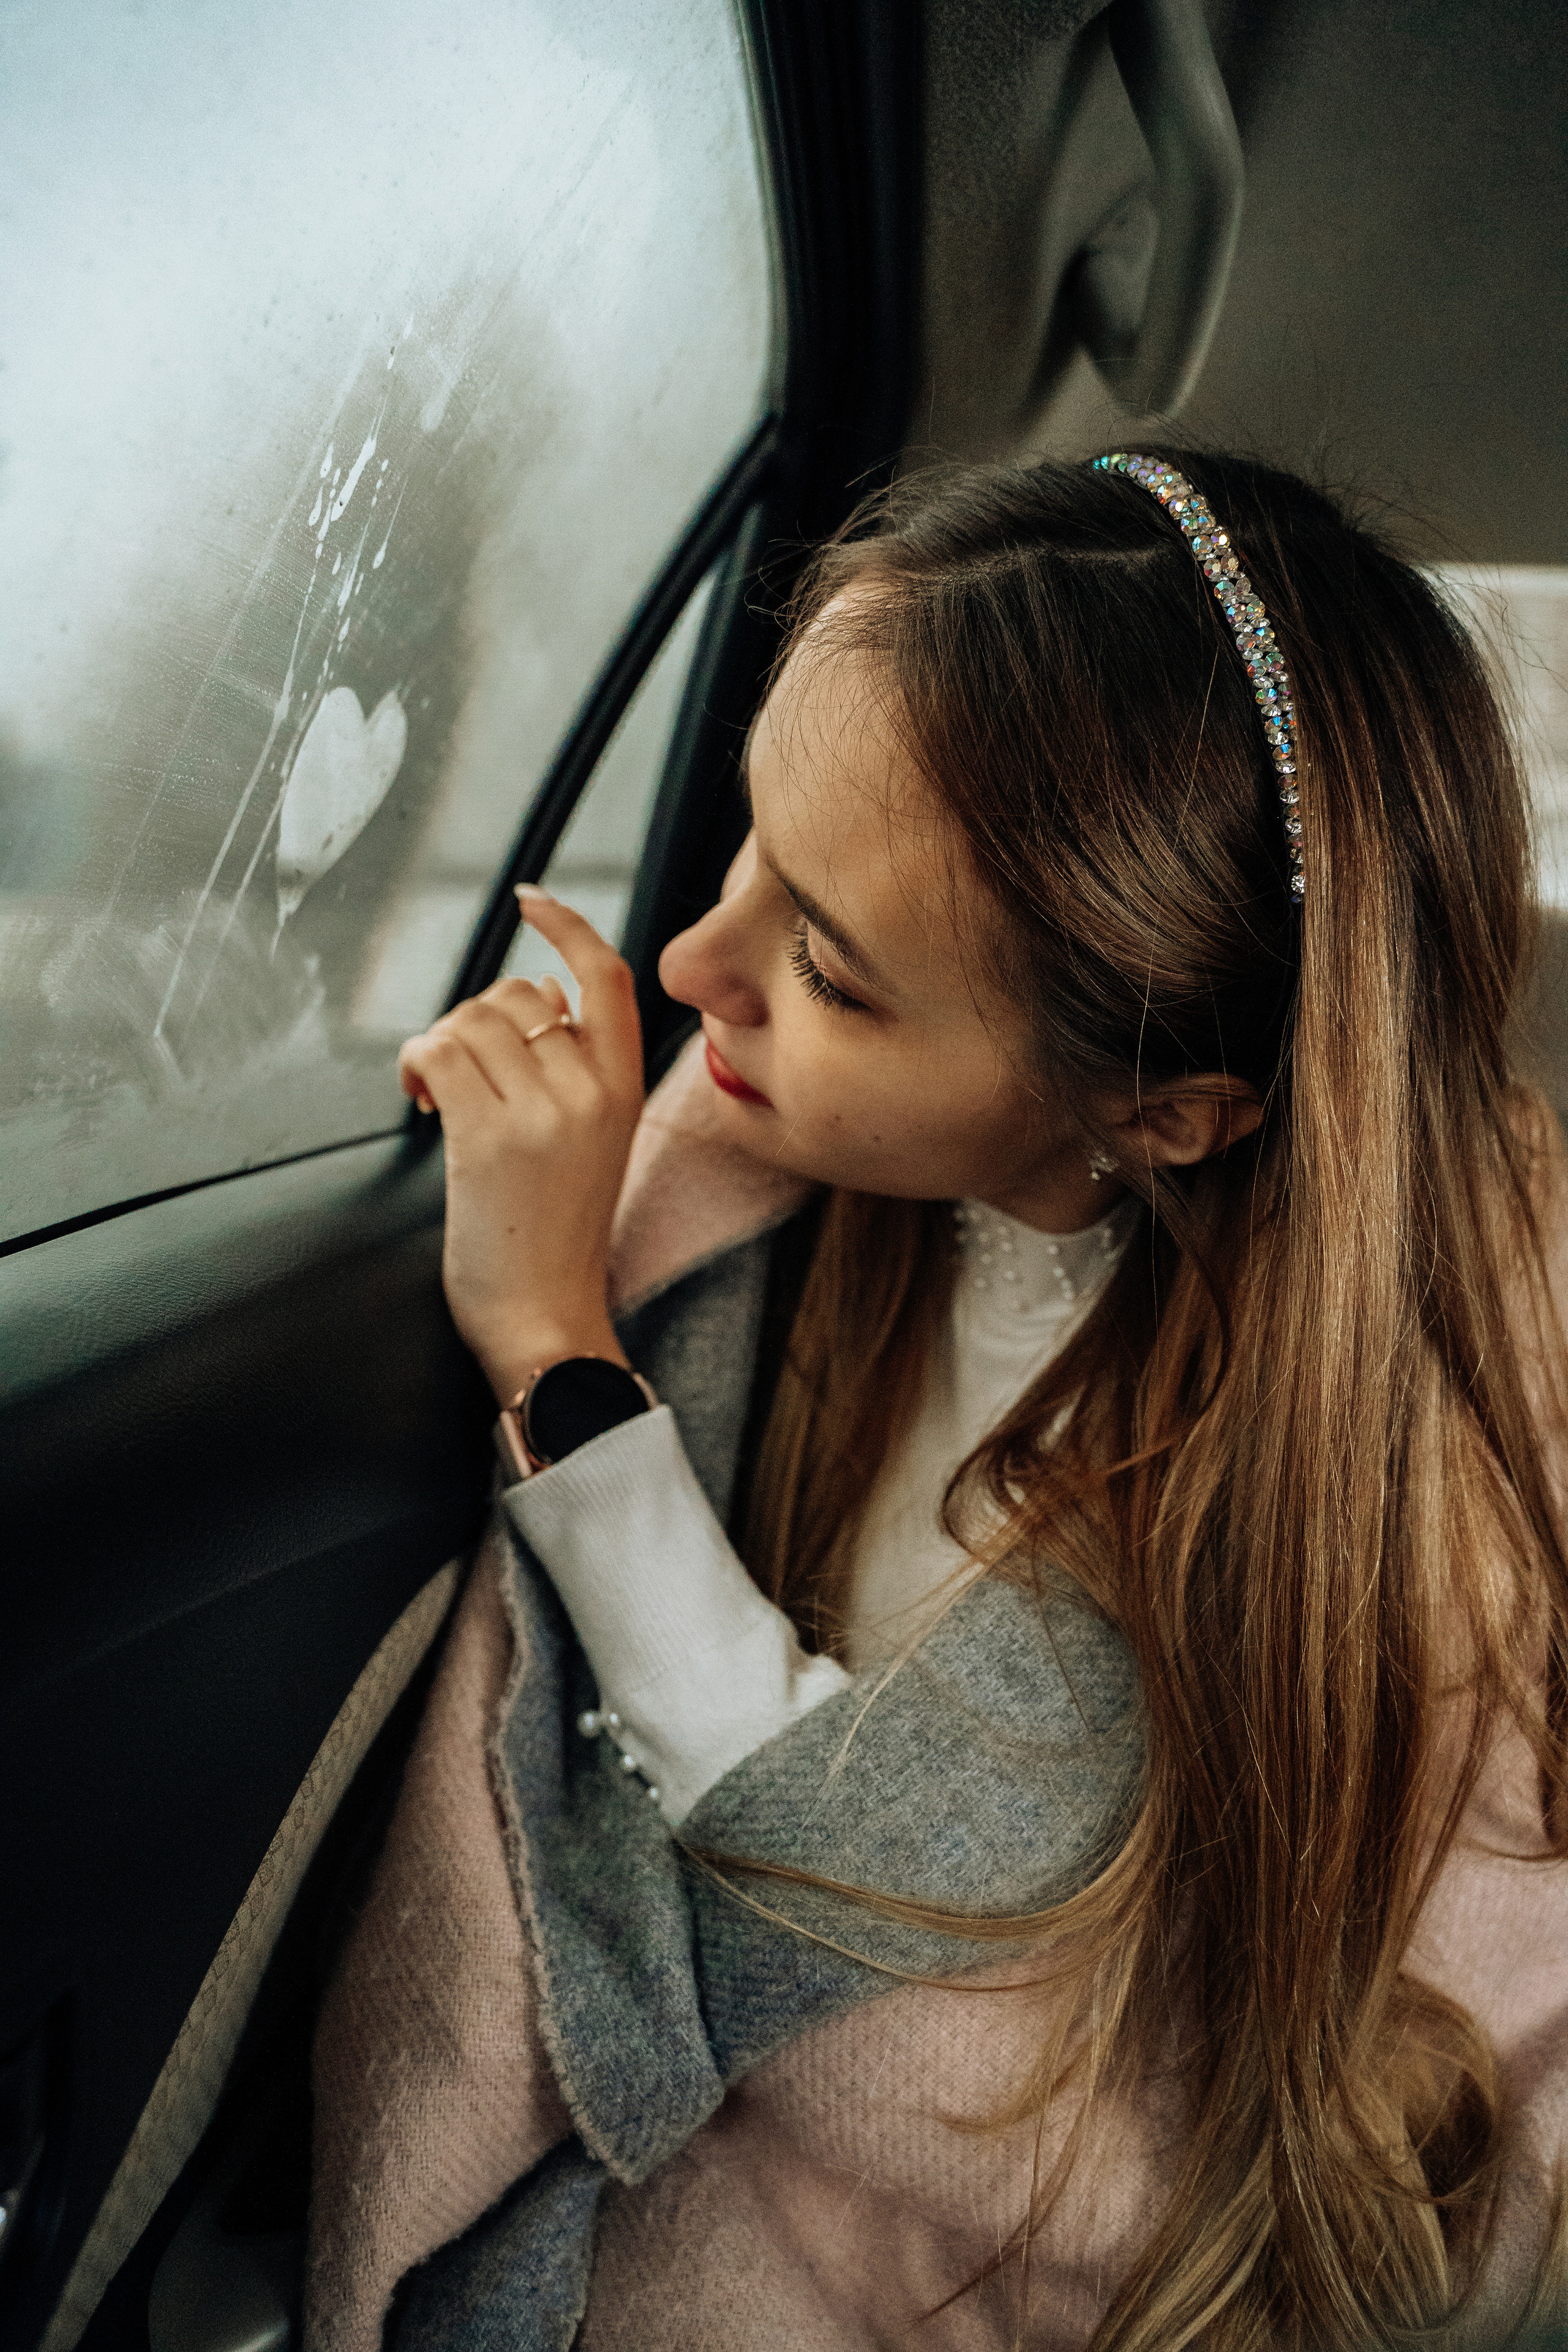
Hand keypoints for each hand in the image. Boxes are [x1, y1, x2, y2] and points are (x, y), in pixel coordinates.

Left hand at [397, 888, 643, 1402]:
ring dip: (439, 1046)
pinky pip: (436, 1050)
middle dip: (475, 1020)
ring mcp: (542, 1110)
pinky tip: (420, 1103)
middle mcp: (591, 1090)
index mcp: (624, 1090)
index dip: (567, 927)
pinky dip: (413, 1065)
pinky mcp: (487, 1134)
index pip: (607, 977)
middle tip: (460, 1076)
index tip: (531, 898)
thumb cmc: (557, 1237)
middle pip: (517, 994)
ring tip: (439, 1095)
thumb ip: (579, 1070)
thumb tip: (536, 996)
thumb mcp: (595, 1142)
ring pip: (471, 1018)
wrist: (547, 1317)